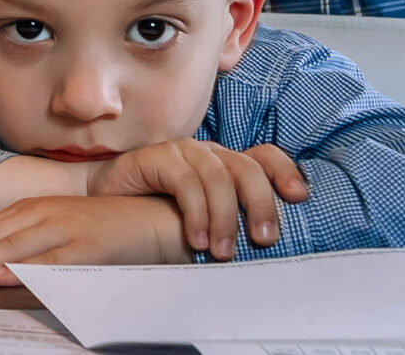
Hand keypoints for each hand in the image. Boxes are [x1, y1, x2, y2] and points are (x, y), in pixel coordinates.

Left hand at [0, 195, 188, 285]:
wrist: (158, 219)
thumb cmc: (105, 228)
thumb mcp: (58, 229)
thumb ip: (27, 242)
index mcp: (33, 209)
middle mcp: (43, 213)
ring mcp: (65, 227)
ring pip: (14, 247)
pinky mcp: (88, 245)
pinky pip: (52, 260)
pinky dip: (26, 268)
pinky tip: (3, 277)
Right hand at [88, 141, 310, 260]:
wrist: (104, 203)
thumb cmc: (156, 215)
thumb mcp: (202, 220)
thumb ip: (229, 223)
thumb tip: (267, 250)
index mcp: (225, 164)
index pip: (264, 157)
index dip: (285, 172)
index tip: (300, 198)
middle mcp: (209, 153)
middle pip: (247, 168)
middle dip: (261, 205)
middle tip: (263, 240)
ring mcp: (184, 151)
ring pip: (218, 178)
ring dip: (224, 219)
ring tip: (221, 252)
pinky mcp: (158, 156)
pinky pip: (186, 181)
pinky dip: (195, 213)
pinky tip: (194, 239)